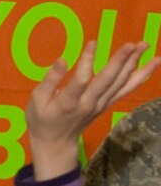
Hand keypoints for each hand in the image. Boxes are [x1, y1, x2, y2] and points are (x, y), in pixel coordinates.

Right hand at [25, 41, 156, 180]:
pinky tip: (152, 64)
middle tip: (131, 44)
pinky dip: (140, 76)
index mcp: (68, 102)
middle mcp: (89, 103)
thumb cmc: (42, 119)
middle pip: (107, 80)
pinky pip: (126, 89)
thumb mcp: (36, 101)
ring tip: (144, 45)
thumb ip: (50, 80)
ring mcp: (101, 104)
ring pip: (120, 82)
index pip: (81, 80)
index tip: (93, 42)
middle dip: (120, 61)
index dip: (87, 61)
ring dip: (134, 64)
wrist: (56, 143)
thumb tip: (62, 60)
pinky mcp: (108, 104)